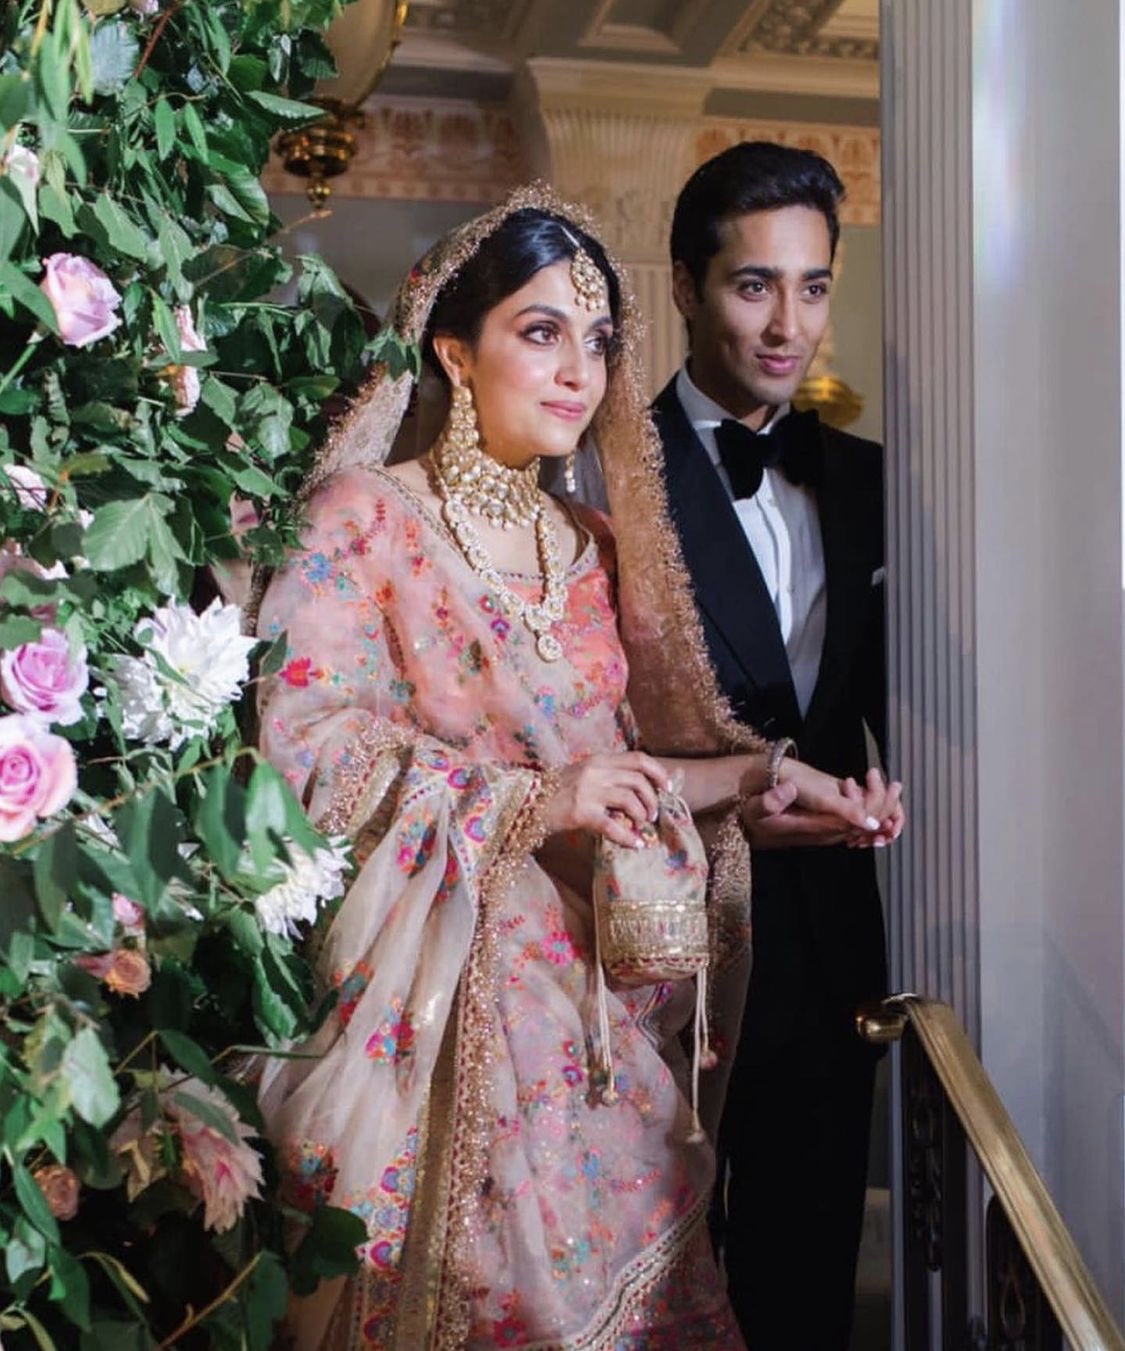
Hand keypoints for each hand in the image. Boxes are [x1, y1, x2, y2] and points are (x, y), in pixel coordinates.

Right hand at [543, 752, 670, 847]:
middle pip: (638, 780)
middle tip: (652, 814)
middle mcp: (595, 771)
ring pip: (629, 800)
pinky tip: (636, 844)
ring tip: (641, 826)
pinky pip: (613, 825)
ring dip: (642, 815)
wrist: (526, 803)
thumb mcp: (583, 774)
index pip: (638, 758)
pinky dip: (629, 837)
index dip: (658, 772)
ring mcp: (588, 791)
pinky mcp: (581, 812)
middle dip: (652, 799)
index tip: (667, 787)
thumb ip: (608, 777)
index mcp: (598, 759)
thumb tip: (637, 791)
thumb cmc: (556, 792)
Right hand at [742, 764, 905, 849]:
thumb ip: (773, 800)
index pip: (852, 821)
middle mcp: (824, 834)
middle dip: (884, 807)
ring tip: (891, 788)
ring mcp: (825, 833)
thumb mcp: (756, 807)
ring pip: (860, 827)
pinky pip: (852, 827)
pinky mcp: (823, 829)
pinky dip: (868, 816)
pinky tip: (876, 800)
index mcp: (815, 828)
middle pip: (863, 826)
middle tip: (896, 784)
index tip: (884, 784)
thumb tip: (790, 789)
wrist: (745, 827)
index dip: (872, 806)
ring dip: (878, 810)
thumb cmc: (750, 814)